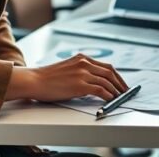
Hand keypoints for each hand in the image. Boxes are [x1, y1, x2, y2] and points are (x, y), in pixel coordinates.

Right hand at [5, 54, 127, 102]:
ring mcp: (83, 73)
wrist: (34, 80)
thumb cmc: (47, 78)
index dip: (116, 76)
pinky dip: (108, 95)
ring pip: (107, 81)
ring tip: (120, 98)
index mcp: (82, 58)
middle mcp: (84, 63)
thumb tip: (95, 82)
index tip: (120, 83)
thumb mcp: (68, 68)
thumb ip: (81, 71)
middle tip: (125, 91)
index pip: (106, 66)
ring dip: (116, 91)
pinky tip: (111, 100)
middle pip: (110, 72)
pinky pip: (100, 90)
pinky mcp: (80, 85)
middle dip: (120, 83)